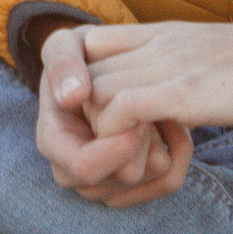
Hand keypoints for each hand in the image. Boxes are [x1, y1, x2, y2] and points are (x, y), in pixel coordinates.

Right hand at [34, 28, 192, 205]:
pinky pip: (170, 181)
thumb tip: (72, 97)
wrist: (104, 71)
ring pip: (150, 180)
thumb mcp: (65, 45)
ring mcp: (104, 185)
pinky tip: (171, 123)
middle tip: (150, 105)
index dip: (116, 148)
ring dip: (162, 142)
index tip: (141, 118)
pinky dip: (179, 152)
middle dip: (145, 140)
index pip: (84, 167)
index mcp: (53, 142)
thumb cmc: (81, 58)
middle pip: (124, 177)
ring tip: (155, 109)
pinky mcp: (134, 188)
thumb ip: (62, 63)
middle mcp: (75, 173)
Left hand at [42, 14, 232, 201]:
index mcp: (159, 33)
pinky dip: (120, 145)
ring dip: (100, 144)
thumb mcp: (209, 63)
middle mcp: (153, 41)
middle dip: (79, 128)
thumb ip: (176, 74)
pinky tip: (153, 163)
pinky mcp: (185, 90)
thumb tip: (158, 110)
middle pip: (74, 76)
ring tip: (138, 169)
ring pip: (88, 96)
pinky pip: (118, 112)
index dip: (73, 88)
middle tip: (111, 163)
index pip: (80, 45)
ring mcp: (166, 61)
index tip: (96, 126)